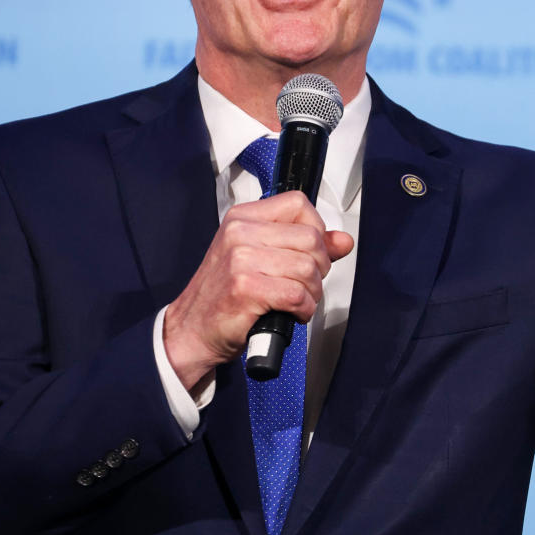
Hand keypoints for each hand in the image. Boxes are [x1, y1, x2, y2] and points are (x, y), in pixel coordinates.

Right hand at [163, 191, 354, 390]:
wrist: (192, 330)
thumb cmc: (224, 295)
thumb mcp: (260, 258)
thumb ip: (303, 245)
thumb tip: (342, 240)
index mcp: (243, 218)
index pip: (299, 204)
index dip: (317, 229)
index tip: (312, 251)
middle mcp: (240, 233)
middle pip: (311, 238)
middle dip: (319, 267)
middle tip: (305, 283)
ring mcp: (241, 259)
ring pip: (307, 268)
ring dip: (312, 293)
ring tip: (297, 301)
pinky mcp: (245, 288)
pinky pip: (297, 294)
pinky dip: (303, 310)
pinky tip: (292, 313)